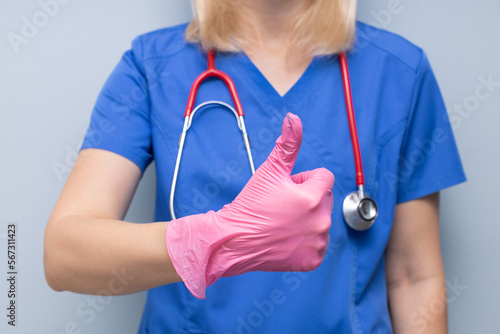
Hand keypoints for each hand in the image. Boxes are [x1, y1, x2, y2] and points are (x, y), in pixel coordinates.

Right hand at [166, 113, 334, 298]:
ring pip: (321, 220)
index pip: (323, 177)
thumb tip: (294, 119)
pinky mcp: (313, 260)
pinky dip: (305, 240)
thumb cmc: (250, 206)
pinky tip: (285, 238)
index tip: (285, 189)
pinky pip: (317, 242)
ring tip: (281, 222)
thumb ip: (287, 144)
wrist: (233, 241)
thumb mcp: (268, 171)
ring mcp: (318, 243)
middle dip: (306, 198)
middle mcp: (321, 221)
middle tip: (280, 206)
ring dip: (307, 218)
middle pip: (323, 198)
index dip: (303, 179)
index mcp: (313, 197)